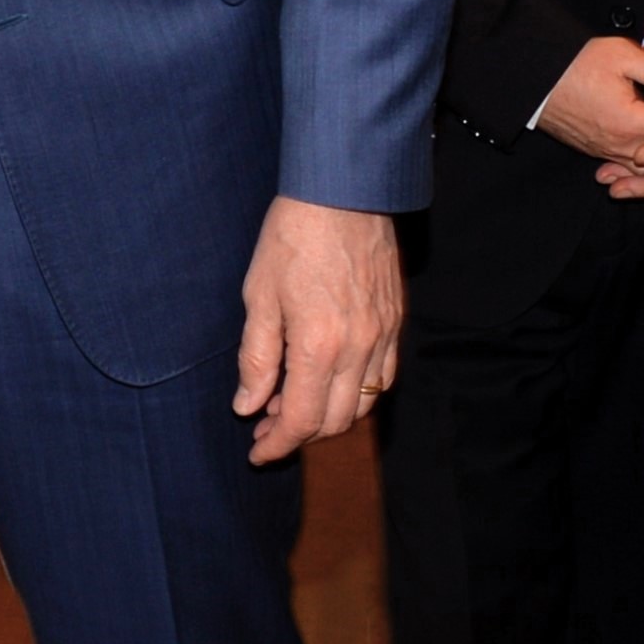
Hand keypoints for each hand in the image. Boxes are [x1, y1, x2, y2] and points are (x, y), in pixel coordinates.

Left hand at [232, 196, 400, 465]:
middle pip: (335, 421)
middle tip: (268, 426)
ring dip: (328, 416)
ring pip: (362, 404)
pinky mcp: (396, 320)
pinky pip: (383, 376)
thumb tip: (248, 406)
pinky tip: (329, 379)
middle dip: (300, 435)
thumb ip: (255, 358)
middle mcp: (358, 348)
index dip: (277, 444)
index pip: (301, 420)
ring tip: (293, 401)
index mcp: (318, 345)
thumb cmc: (293, 236)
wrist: (344, 191)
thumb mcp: (258, 295)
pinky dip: (356, 392)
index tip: (258, 452)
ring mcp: (383, 336)